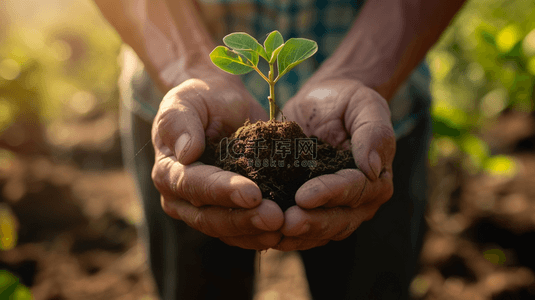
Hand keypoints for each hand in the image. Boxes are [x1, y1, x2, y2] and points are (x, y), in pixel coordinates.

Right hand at [151, 67, 283, 249]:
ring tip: (284, 226)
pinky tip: (283, 232)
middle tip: (275, 217)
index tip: (253, 193)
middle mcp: (181, 198)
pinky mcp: (226, 213)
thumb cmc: (202, 99)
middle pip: (209, 217)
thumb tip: (186, 153)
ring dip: (255, 232)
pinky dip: (260, 234)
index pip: (193, 185)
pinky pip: (240, 232)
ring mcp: (204, 209)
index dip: (222, 191)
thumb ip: (180, 122)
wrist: (220, 105)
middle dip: (243, 219)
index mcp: (168, 171)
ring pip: (226, 230)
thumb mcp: (186, 100)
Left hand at [276, 78, 395, 250]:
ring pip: (319, 231)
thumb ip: (374, 132)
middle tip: (286, 222)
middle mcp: (357, 201)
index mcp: (375, 178)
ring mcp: (333, 209)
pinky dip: (283, 233)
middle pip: (338, 220)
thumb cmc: (346, 101)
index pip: (355, 190)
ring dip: (296, 235)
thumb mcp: (364, 105)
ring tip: (272, 231)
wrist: (321, 104)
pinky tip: (261, 231)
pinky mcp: (309, 210)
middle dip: (312, 222)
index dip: (330, 194)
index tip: (303, 196)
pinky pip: (300, 230)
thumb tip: (372, 169)